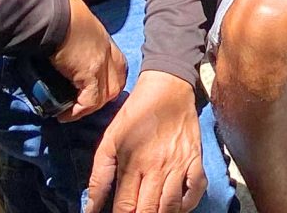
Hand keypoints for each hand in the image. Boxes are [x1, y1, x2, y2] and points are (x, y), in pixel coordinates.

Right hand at [50, 0, 130, 120]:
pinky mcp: (90, 73)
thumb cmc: (61, 17)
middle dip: (101, 99)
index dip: (107, 84)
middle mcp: (109, 54)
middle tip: (81, 106)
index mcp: (107, 43)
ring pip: (105, 97)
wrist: (55, 14)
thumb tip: (69, 58)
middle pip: (116, 86)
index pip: (119, 69)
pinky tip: (64, 114)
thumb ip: (82, 45)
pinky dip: (78, 111)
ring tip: (70, 113)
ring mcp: (102, 64)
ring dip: (87, 109)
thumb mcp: (80, 30)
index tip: (92, 93)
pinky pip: (90, 101)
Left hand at [83, 69, 204, 212]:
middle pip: (149, 211)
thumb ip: (99, 178)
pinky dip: (187, 205)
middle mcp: (159, 167)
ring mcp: (181, 164)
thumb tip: (90, 209)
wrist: (167, 86)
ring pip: (172, 206)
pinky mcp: (196, 159)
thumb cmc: (135, 114)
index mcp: (134, 163)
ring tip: (152, 212)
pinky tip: (176, 207)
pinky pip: (196, 191)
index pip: (126, 207)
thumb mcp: (109, 141)